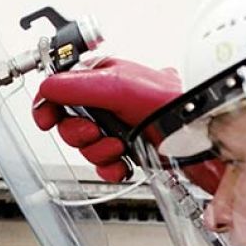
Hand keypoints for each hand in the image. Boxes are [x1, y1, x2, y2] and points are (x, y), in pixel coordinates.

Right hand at [32, 58, 181, 182]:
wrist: (200, 136)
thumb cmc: (172, 103)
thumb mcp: (119, 86)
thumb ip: (77, 86)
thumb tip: (47, 89)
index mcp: (104, 78)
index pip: (60, 90)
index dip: (49, 105)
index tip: (46, 119)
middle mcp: (109, 102)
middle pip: (69, 123)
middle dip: (80, 133)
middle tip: (95, 132)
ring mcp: (118, 128)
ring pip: (85, 147)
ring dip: (99, 151)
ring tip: (119, 146)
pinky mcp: (129, 152)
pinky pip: (103, 166)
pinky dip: (111, 168)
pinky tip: (124, 163)